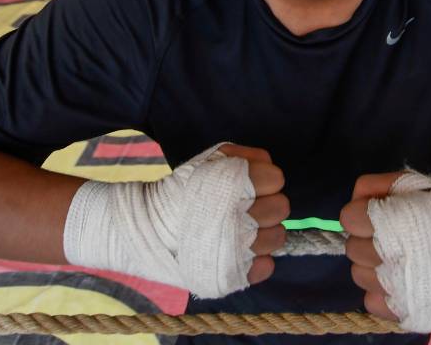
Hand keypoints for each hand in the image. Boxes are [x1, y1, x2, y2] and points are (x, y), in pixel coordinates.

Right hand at [64, 141, 288, 298]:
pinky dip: (256, 261)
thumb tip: (268, 164)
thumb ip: (243, 156)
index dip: (265, 181)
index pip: (276, 178)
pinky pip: (266, 267)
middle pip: (281, 208)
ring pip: (278, 238)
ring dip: (264, 233)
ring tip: (242, 231)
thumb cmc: (182, 191)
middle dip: (267, 205)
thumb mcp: (209, 159)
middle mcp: (243, 215)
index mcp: (237, 184)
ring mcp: (240, 248)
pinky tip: (238, 252)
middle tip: (245, 209)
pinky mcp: (234, 274)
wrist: (148, 230)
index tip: (248, 187)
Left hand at [339, 172, 404, 320]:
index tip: (377, 216)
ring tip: (399, 259)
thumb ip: (379, 185)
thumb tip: (355, 198)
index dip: (360, 214)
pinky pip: (371, 301)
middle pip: (352, 248)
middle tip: (392, 237)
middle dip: (367, 240)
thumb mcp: (417, 184)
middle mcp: (389, 257)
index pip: (348, 218)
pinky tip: (401, 280)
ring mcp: (395, 288)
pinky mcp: (403, 310)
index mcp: (390, 222)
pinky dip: (382, 292)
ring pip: (359, 276)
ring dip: (372, 267)